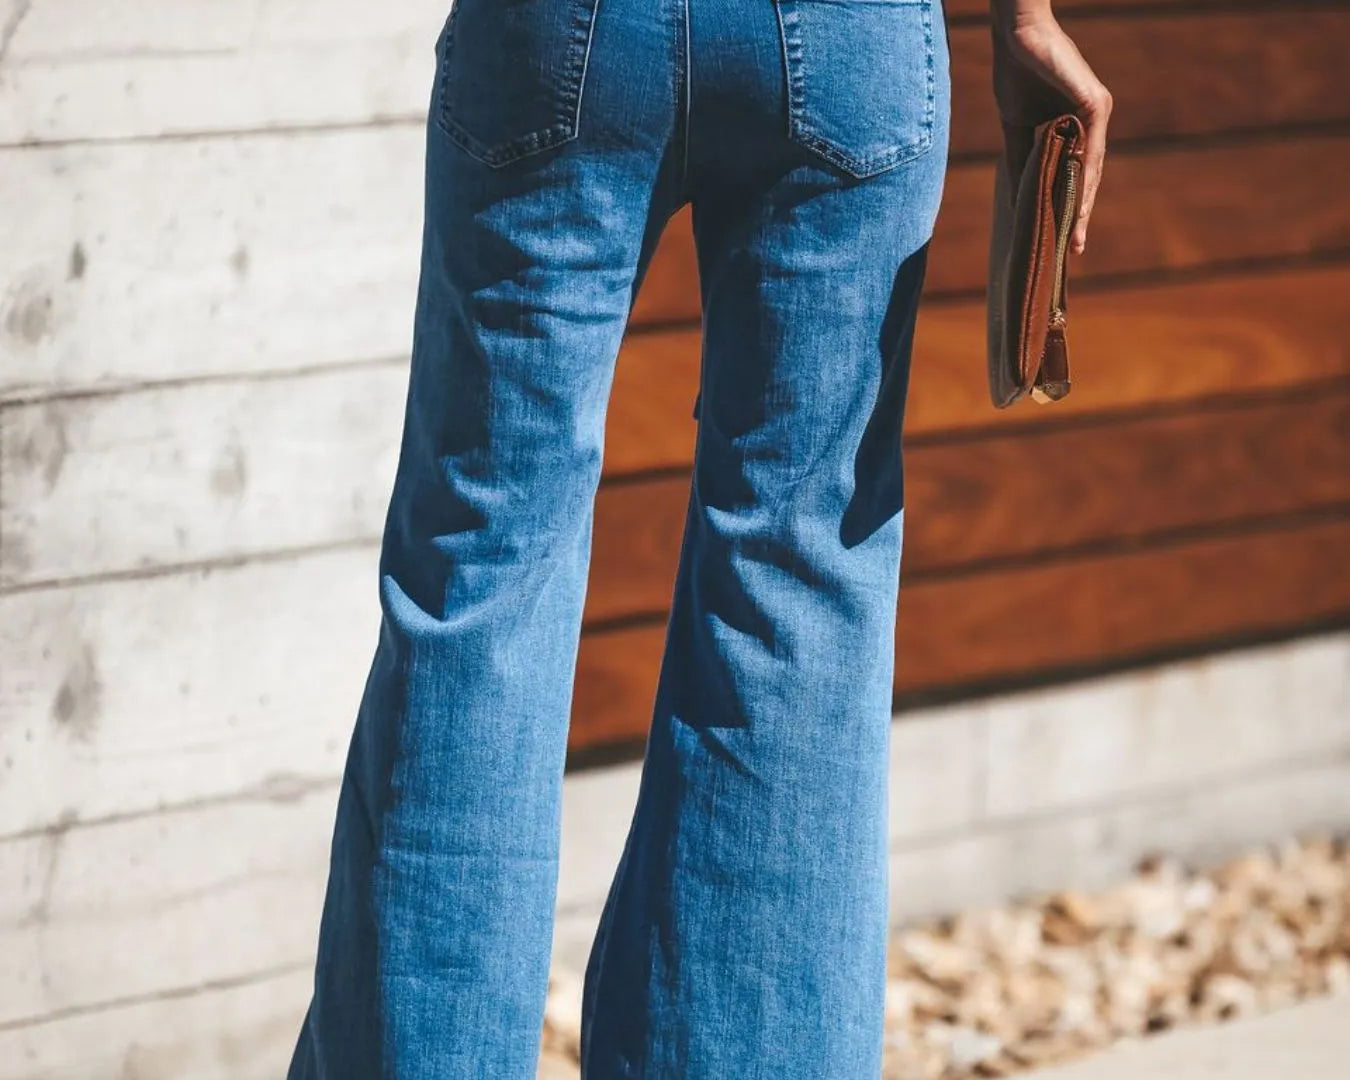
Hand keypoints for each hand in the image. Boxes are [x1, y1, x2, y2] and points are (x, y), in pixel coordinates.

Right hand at [990, 3, 1111, 253]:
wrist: (1017, 36)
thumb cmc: (1017, 72)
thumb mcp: (1017, 126)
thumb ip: (1021, 159)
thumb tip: (1016, 195)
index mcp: (1078, 124)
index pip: (1077, 172)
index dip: (1071, 204)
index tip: (1065, 236)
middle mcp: (1094, 119)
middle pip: (1089, 176)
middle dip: (1082, 213)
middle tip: (1076, 248)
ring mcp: (1097, 111)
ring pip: (1093, 166)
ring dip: (1085, 202)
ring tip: (1076, 232)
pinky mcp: (1094, 103)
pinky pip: (1091, 148)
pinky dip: (1083, 176)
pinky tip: (1076, 201)